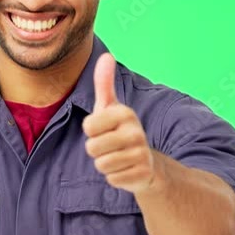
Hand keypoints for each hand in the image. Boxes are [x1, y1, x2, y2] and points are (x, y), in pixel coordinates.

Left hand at [82, 53, 156, 192]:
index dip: (92, 131)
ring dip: (105, 164)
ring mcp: (141, 153)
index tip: (105, 129)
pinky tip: (126, 170)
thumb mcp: (110, 107)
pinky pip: (112, 179)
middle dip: (97, 150)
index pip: (88, 126)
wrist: (147, 163)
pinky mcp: (142, 174)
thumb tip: (106, 55)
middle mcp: (136, 131)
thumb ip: (104, 83)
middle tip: (111, 146)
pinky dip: (115, 177)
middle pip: (92, 148)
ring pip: (101, 165)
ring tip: (118, 157)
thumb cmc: (120, 132)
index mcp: (125, 113)